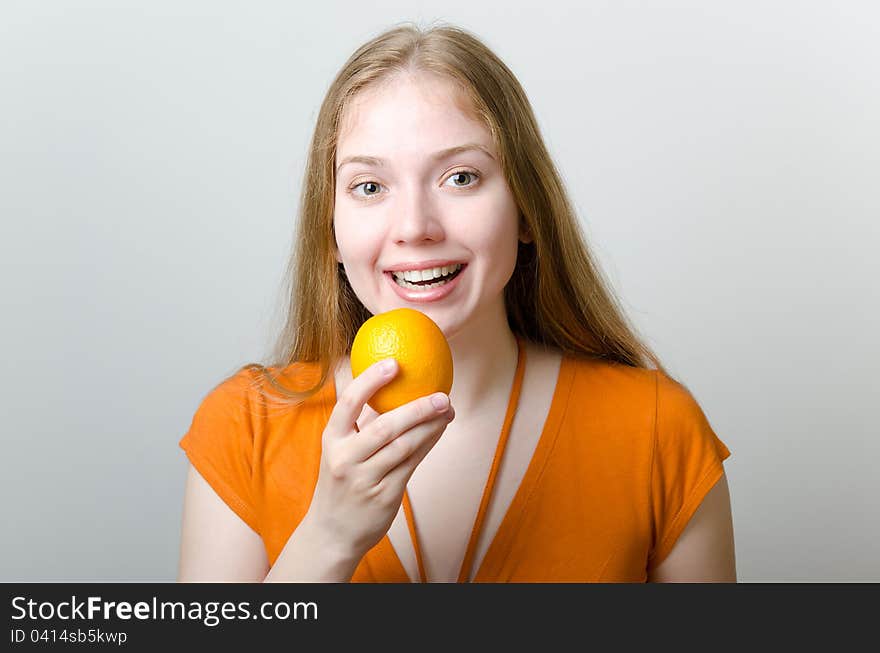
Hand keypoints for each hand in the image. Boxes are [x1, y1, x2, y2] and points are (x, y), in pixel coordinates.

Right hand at [303, 358, 454, 559]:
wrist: (332, 532)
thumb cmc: (341, 481)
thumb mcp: (340, 450)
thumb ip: (360, 423)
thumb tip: (391, 385)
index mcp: (332, 439)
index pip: (349, 402)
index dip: (371, 380)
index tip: (394, 363)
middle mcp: (345, 458)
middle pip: (385, 426)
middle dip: (417, 408)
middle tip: (441, 394)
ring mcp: (364, 479)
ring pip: (404, 446)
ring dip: (430, 426)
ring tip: (447, 410)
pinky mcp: (384, 495)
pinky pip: (411, 464)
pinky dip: (428, 444)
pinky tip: (439, 431)